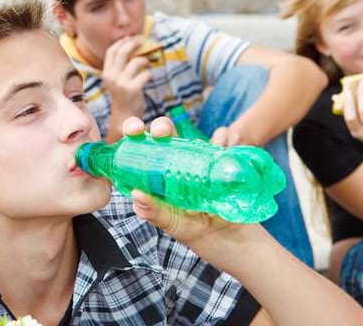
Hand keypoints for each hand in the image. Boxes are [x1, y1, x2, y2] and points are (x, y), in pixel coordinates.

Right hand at [102, 37, 152, 117]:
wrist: (124, 117)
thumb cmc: (124, 97)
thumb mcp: (118, 80)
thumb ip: (121, 67)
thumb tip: (132, 48)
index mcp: (106, 73)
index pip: (111, 51)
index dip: (121, 42)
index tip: (131, 38)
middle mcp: (111, 77)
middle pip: (122, 52)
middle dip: (133, 44)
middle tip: (142, 42)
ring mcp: (121, 83)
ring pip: (135, 62)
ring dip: (144, 60)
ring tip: (148, 63)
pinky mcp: (132, 90)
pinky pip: (145, 75)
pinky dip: (149, 74)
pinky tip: (150, 77)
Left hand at [123, 116, 259, 270]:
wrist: (225, 237)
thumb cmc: (191, 227)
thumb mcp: (170, 222)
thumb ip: (154, 211)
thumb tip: (136, 195)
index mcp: (158, 169)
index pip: (141, 144)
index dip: (134, 131)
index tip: (133, 130)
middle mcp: (176, 158)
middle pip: (164, 131)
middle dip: (161, 125)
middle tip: (161, 132)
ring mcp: (199, 155)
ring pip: (195, 131)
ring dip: (206, 134)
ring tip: (218, 146)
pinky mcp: (221, 157)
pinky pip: (225, 139)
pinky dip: (227, 139)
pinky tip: (229, 149)